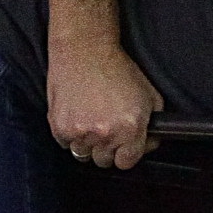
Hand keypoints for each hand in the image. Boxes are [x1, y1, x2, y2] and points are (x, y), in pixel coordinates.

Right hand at [47, 43, 161, 169]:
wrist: (85, 50)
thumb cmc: (118, 69)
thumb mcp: (150, 95)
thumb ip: (153, 125)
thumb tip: (149, 144)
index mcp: (130, 128)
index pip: (126, 162)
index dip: (126, 154)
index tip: (123, 147)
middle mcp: (105, 133)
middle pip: (104, 161)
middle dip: (107, 149)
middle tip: (106, 129)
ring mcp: (80, 132)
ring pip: (83, 155)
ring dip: (87, 144)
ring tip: (90, 121)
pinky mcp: (59, 126)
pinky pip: (65, 143)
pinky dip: (70, 134)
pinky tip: (77, 115)